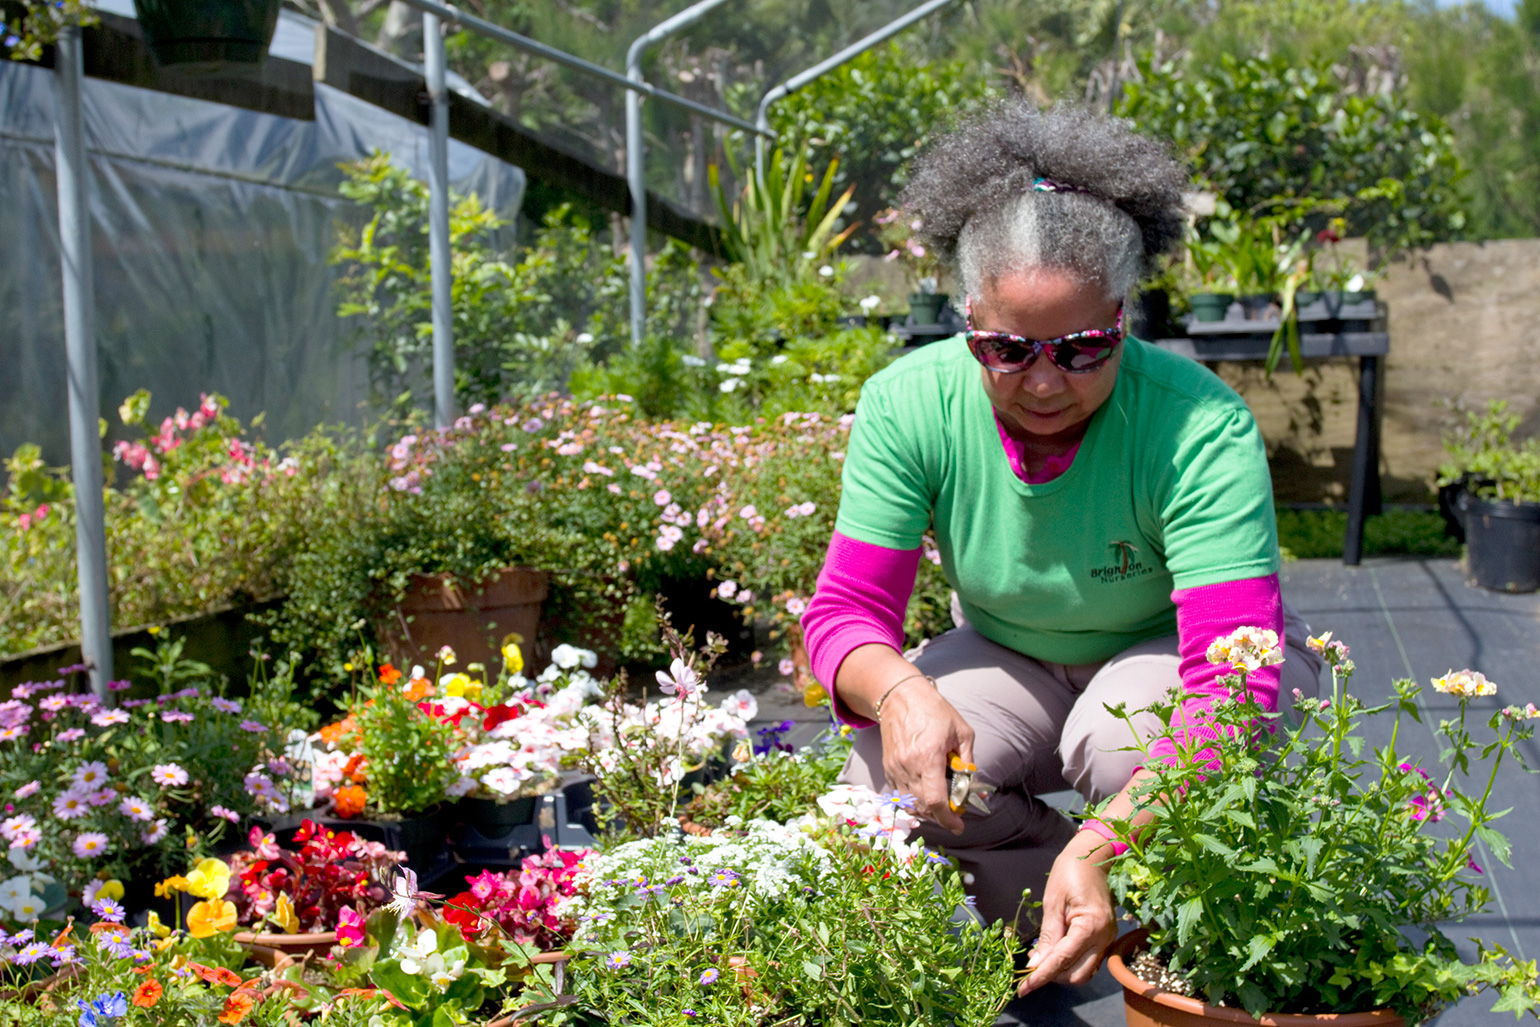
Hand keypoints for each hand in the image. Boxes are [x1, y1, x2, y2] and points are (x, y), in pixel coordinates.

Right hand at [877, 677, 973, 833]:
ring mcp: (895, 767)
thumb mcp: (962, 732)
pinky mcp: (888, 767)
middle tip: (955, 812)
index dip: (948, 819)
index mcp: (929, 757)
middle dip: (941, 817)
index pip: (936, 801)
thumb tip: (972, 787)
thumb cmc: (934, 710)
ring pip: (910, 804)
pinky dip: (913, 800)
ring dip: (927, 811)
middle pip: (923, 808)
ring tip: (941, 804)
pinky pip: (900, 794)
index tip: (959, 826)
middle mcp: (908, 766)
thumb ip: (967, 762)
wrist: (899, 696)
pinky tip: (925, 793)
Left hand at [1016, 831, 1116, 995]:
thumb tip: (1036, 964)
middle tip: (1030, 968)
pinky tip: (1055, 952)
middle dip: (1053, 977)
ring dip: (1062, 972)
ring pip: (1084, 972)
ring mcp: (1107, 939)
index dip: (1041, 976)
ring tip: (1041, 958)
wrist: (1093, 856)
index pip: (1062, 960)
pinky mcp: (1105, 938)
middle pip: (1077, 975)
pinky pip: (1089, 961)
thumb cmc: (1070, 871)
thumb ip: (1047, 936)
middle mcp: (1104, 938)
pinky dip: (1071, 963)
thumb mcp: (1053, 901)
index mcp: (1091, 926)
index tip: (1023, 989)